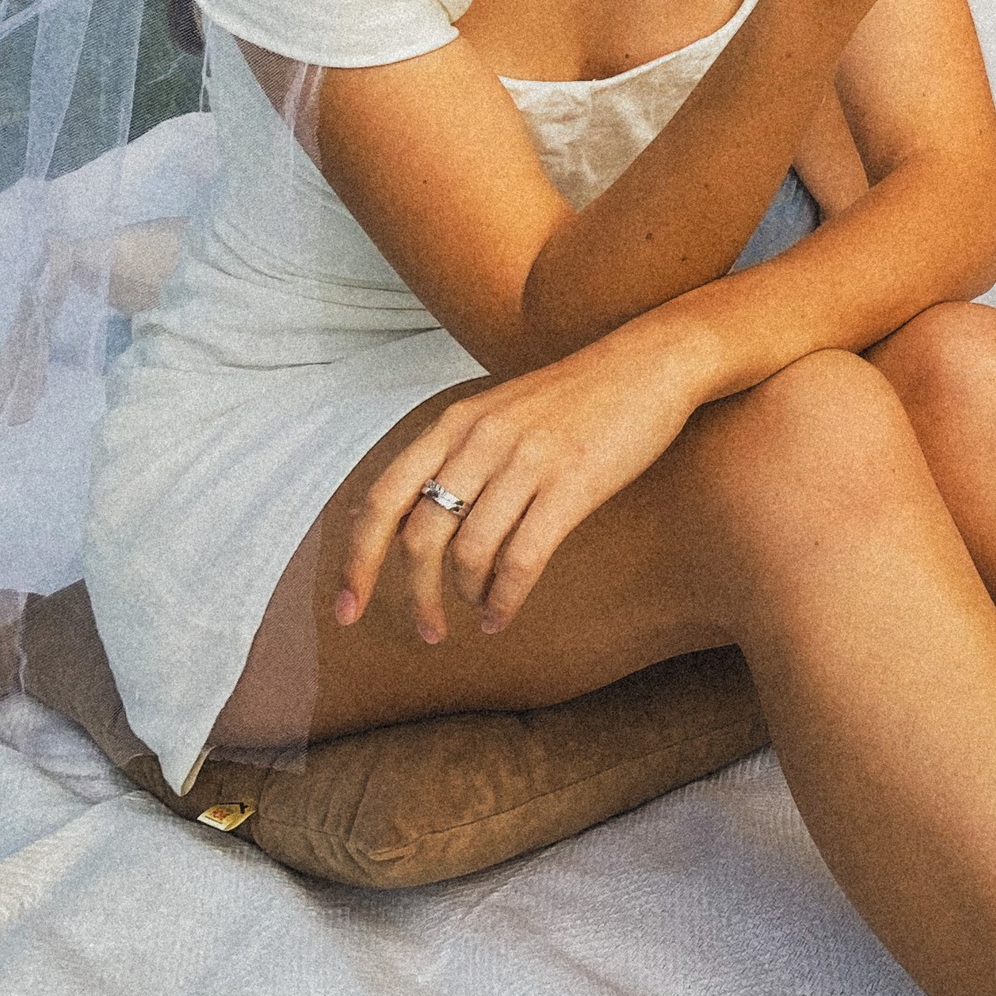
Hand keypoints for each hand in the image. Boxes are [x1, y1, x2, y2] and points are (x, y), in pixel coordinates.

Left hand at [336, 326, 696, 644]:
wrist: (650, 362)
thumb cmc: (576, 397)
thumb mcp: (501, 412)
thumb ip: (457, 458)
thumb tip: (415, 533)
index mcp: (455, 422)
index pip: (382, 500)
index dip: (356, 562)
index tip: (345, 612)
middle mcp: (481, 438)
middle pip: (420, 538)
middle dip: (414, 598)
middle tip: (427, 632)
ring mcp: (526, 459)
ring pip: (470, 555)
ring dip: (467, 599)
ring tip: (480, 613)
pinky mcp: (571, 483)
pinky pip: (522, 561)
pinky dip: (505, 601)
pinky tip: (502, 617)